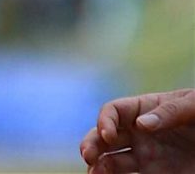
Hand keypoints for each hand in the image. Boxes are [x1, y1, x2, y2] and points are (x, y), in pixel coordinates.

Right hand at [80, 89, 194, 173]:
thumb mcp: (193, 105)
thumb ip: (170, 111)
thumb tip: (141, 124)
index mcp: (142, 109)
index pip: (113, 112)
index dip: (104, 121)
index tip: (108, 135)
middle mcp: (138, 133)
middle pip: (104, 136)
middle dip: (92, 144)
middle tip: (88, 156)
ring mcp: (145, 156)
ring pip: (112, 161)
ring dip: (99, 166)